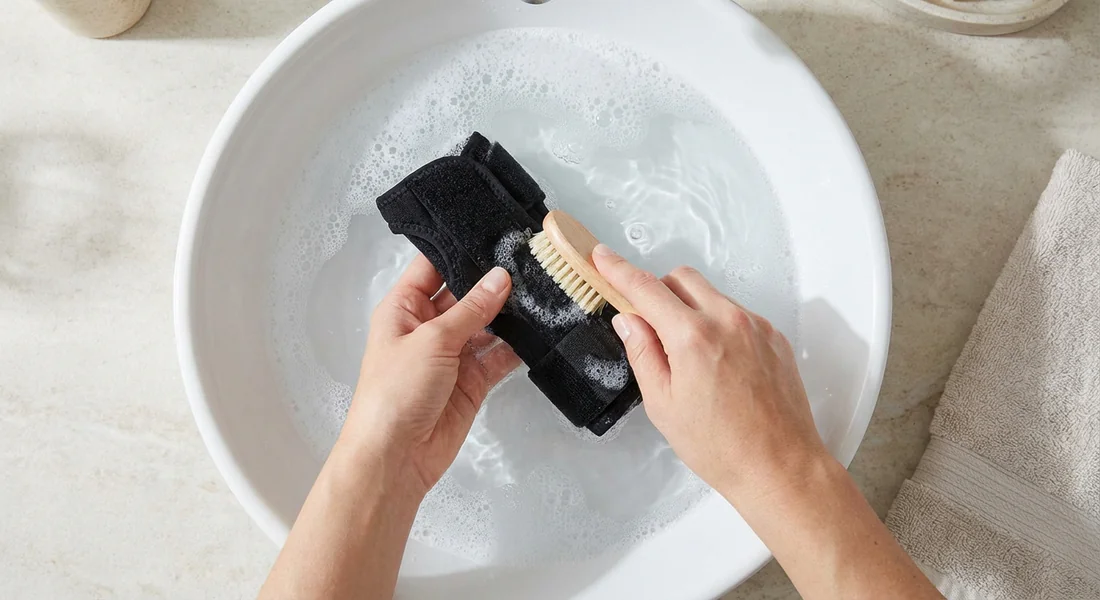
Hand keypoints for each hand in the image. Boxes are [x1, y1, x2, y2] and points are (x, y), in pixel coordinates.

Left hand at [341, 255, 520, 496]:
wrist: (396, 456)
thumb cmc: (397, 390)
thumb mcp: (432, 340)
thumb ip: (472, 308)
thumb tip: (502, 277)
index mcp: (405, 308)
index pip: (433, 267)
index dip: (460, 249)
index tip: (495, 231)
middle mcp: (428, 326)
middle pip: (465, 294)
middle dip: (494, 281)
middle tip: (532, 257)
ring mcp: (453, 354)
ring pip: (487, 324)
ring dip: (510, 313)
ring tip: (545, 287)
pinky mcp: (473, 380)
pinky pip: (498, 355)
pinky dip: (517, 345)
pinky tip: (542, 327)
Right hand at [592, 245, 826, 504]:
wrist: (780, 467)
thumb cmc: (722, 447)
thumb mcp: (663, 405)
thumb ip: (643, 353)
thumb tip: (629, 320)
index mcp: (693, 337)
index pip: (645, 288)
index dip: (618, 269)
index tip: (602, 257)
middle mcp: (727, 321)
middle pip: (681, 278)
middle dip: (659, 292)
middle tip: (649, 326)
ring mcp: (755, 326)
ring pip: (711, 295)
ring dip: (690, 310)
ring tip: (689, 359)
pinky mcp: (773, 336)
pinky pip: (736, 314)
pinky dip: (718, 325)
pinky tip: (718, 366)